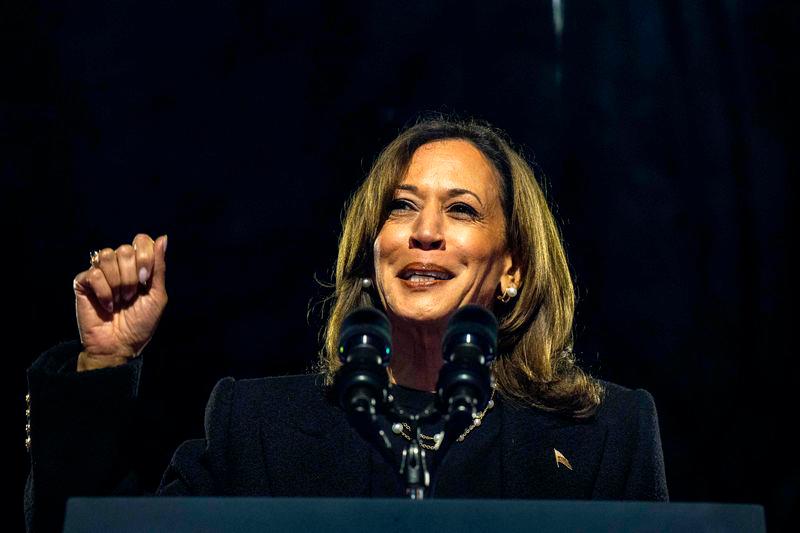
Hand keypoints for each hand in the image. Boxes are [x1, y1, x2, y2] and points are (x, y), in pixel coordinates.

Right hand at [73, 234, 167, 370]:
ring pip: (107, 256)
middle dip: (131, 275)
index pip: (141, 241)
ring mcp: (100, 273)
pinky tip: (107, 305)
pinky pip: (93, 274)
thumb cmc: (140, 323)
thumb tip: (163, 237)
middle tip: (131, 296)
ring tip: (119, 300)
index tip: (145, 280)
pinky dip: (104, 292)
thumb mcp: (157, 295)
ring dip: (118, 283)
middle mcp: (118, 265)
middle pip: (125, 249)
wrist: (120, 345)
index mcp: (137, 265)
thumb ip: (158, 267)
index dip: (145, 256)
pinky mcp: (83, 283)